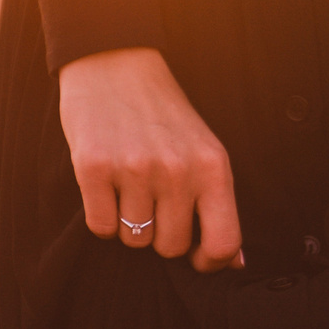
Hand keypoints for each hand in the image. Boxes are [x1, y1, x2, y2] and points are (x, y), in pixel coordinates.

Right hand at [58, 47, 243, 271]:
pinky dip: (102, 215)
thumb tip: (233, 265)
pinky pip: (101, 226)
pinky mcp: (94, 168)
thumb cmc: (161, 115)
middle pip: (171, 247)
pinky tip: (106, 186)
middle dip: (160, 234)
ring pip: (134, 239)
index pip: (224, 243)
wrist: (114, 64)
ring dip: (129, 223)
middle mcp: (177, 170)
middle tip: (152, 200)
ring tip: (128, 186)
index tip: (195, 256)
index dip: (209, 261)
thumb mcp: (204, 150)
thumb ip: (218, 205)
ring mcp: (135, 169)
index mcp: (213, 166)